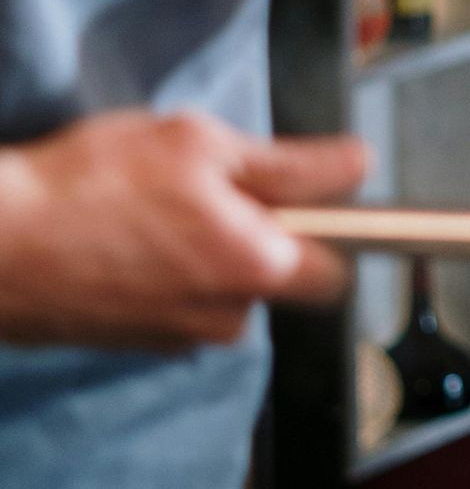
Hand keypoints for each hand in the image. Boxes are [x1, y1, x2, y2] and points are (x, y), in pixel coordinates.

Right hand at [0, 111, 369, 349]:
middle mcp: (227, 319)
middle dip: (258, 234)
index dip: (329, 225)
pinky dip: (164, 271)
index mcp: (257, 270)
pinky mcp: (137, 343)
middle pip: (277, 276)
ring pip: (222, 287)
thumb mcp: (200, 146)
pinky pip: (177, 301)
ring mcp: (178, 337)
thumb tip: (357, 164)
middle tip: (209, 187)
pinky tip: (124, 236)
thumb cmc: (92, 186)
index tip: (307, 193)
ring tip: (152, 208)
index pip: (338, 268)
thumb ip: (290, 165)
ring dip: (205, 250)